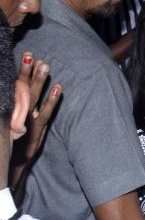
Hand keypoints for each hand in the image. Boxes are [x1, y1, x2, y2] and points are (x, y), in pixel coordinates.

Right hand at [11, 52, 61, 191]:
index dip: (21, 71)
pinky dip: (52, 100)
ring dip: (40, 80)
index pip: (14, 86)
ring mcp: (27, 120)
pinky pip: (46, 112)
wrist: (11, 166)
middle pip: (23, 87)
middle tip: (31, 54)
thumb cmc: (12, 144)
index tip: (25, 56)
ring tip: (45, 64)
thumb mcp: (11, 125)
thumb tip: (20, 91)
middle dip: (27, 70)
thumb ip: (15, 110)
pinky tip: (58, 87)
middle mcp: (17, 113)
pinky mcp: (37, 130)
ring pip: (34, 97)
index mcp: (11, 110)